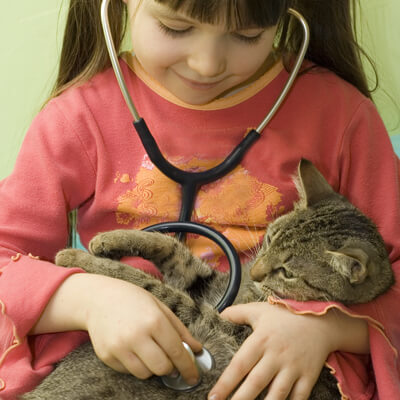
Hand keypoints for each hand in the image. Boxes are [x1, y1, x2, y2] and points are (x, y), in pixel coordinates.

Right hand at [84, 274, 201, 383]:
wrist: (99, 298)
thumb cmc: (134, 300)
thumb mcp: (160, 307)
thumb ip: (180, 330)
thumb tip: (197, 349)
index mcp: (154, 320)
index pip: (177, 352)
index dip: (188, 367)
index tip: (193, 376)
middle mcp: (136, 335)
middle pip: (162, 368)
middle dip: (171, 368)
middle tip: (171, 362)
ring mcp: (119, 347)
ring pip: (145, 374)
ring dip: (152, 368)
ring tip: (150, 351)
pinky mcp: (106, 355)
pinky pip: (128, 371)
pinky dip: (135, 365)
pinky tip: (133, 349)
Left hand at [208, 302, 337, 399]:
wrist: (320, 320)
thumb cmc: (285, 315)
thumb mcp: (259, 310)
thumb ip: (237, 313)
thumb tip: (218, 315)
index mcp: (261, 340)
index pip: (239, 364)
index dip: (225, 383)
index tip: (212, 397)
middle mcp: (276, 355)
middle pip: (256, 383)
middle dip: (240, 399)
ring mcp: (293, 367)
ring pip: (277, 394)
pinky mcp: (308, 376)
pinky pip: (299, 397)